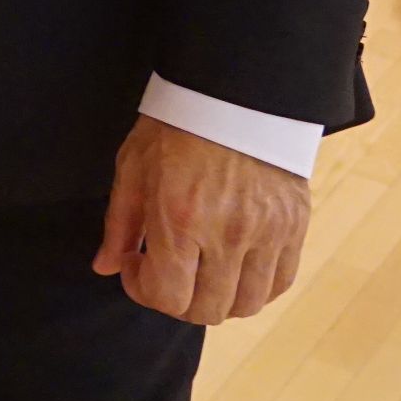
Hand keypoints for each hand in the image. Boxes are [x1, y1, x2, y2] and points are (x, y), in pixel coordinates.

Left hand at [93, 114, 311, 323]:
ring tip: (200, 270)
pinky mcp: (295, 227)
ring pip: (246, 305)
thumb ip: (119, 224)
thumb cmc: (175, 125)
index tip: (136, 266)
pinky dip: (255, 288)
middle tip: (165, 271)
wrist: (234, 91)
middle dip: (177, 300)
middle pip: (207, 310)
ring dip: (218, 299)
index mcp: (180, 218)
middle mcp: (227, 234)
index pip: (167, 296)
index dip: (143, 291)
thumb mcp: (133, 166)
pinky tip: (233, 267)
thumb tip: (105, 267)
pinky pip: (280, 283)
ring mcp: (267, 234)